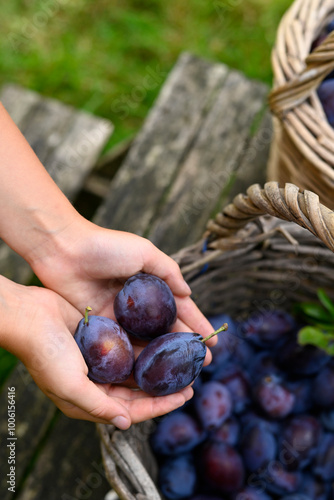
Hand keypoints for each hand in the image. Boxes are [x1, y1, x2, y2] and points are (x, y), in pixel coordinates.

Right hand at [1, 278, 192, 428]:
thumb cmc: (45, 352)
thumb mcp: (70, 385)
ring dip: (157, 365)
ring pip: (136, 367)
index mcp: (88, 399)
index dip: (160, 405)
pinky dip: (145, 345)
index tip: (186, 395)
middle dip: (164, 387)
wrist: (29, 315)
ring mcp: (99, 360)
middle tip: (190, 378)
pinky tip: (162, 339)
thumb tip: (125, 422)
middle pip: (137, 389)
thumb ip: (98, 406)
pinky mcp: (101, 339)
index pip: (131, 410)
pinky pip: (128, 345)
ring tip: (181, 359)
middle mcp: (96, 382)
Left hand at [31, 218, 215, 361]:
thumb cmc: (106, 247)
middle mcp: (137, 305)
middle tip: (203, 363)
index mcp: (150, 285)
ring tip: (183, 373)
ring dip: (164, 357)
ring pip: (147, 342)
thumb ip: (169, 271)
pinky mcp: (101, 327)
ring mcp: (119, 318)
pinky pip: (123, 346)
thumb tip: (189, 292)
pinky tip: (150, 373)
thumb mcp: (144, 252)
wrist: (64, 251)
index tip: (213, 340)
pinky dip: (137, 359)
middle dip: (186, 346)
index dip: (197, 323)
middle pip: (166, 330)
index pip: (180, 308)